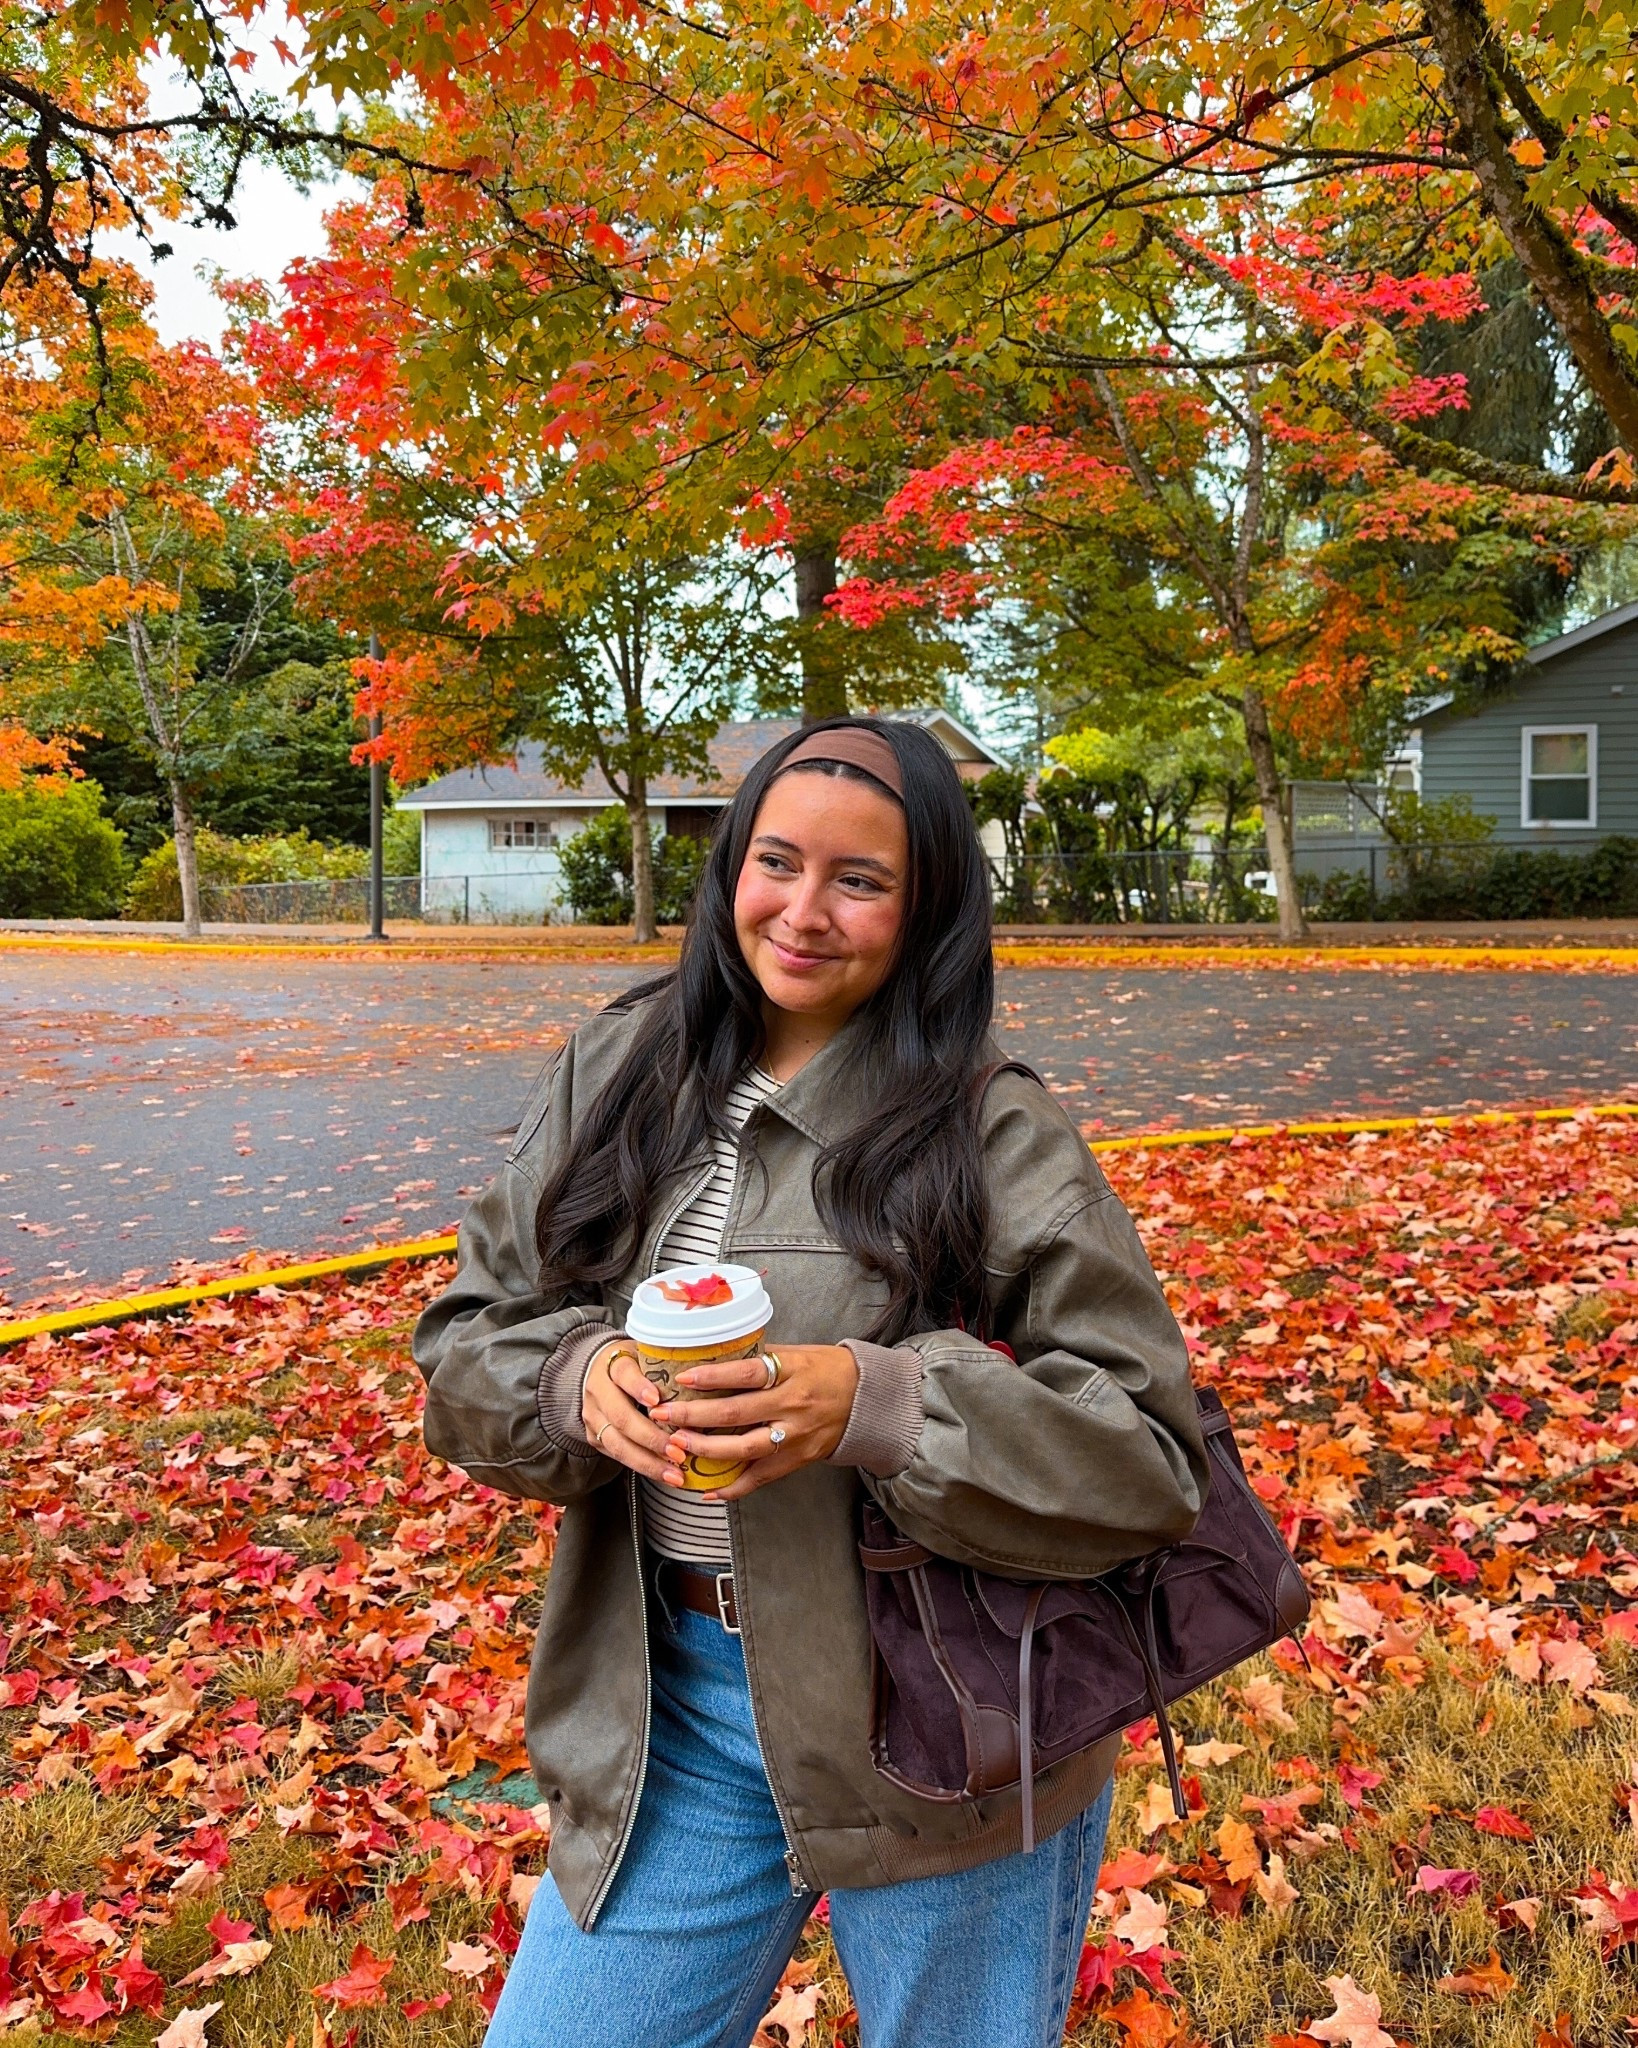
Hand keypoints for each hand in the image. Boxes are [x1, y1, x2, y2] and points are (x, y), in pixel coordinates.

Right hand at [581, 1338, 688, 1487]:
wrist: (597, 1372)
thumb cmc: (634, 1364)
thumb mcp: (646, 1354)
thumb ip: (667, 1365)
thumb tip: (705, 1378)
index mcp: (612, 1364)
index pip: (623, 1374)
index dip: (639, 1387)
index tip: (657, 1401)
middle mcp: (598, 1391)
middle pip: (621, 1417)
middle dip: (651, 1438)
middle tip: (678, 1452)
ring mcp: (593, 1416)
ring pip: (617, 1444)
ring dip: (648, 1462)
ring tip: (675, 1474)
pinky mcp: (594, 1437)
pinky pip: (618, 1456)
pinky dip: (644, 1467)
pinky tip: (665, 1474)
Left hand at [651, 1344, 859, 1500]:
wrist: (866, 1399)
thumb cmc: (827, 1369)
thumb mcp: (797, 1353)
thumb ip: (760, 1359)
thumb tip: (714, 1358)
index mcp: (792, 1372)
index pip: (747, 1373)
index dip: (713, 1376)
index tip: (682, 1378)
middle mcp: (793, 1405)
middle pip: (736, 1413)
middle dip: (693, 1415)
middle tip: (662, 1415)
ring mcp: (795, 1436)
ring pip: (744, 1448)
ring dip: (705, 1450)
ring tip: (676, 1446)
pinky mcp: (798, 1460)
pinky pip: (761, 1478)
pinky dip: (733, 1488)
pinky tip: (707, 1490)